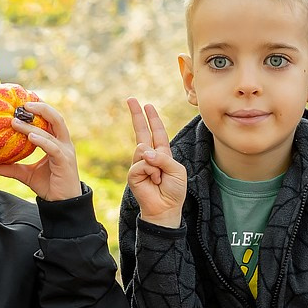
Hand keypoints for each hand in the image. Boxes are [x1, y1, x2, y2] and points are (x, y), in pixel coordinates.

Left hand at [0, 100, 82, 200]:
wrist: (62, 204)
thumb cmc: (48, 186)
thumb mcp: (27, 175)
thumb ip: (12, 168)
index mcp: (57, 143)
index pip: (50, 121)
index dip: (40, 110)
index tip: (24, 102)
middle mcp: (63, 144)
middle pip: (56, 118)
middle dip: (42, 108)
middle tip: (23, 104)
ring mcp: (65, 151)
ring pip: (51, 131)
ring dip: (34, 124)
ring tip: (17, 120)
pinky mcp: (64, 161)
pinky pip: (53, 147)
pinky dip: (42, 140)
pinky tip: (30, 136)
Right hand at [125, 98, 187, 226]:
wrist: (166, 208)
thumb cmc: (174, 190)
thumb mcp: (176, 170)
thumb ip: (163, 158)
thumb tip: (144, 151)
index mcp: (162, 153)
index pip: (156, 132)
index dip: (152, 118)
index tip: (147, 104)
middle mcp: (149, 156)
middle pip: (141, 131)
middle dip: (137, 115)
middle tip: (131, 99)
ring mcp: (139, 164)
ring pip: (143, 150)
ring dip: (156, 164)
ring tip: (159, 178)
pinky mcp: (133, 174)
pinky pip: (141, 164)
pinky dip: (150, 171)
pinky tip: (153, 181)